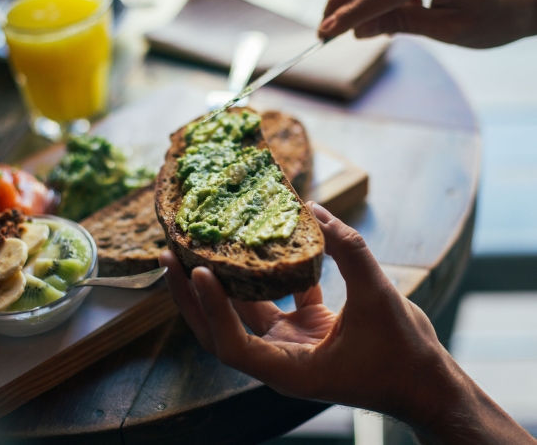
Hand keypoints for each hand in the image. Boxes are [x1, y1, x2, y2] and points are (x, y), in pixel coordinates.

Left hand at [160, 202, 448, 421]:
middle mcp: (280, 360)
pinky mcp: (302, 330)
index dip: (211, 309)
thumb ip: (349, 252)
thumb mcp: (379, 298)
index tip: (199, 271)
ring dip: (220, 283)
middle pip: (220, 330)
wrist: (425, 384)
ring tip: (197, 247)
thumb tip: (316, 211)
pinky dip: (264, 277)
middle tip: (169, 257)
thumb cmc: (404, 356)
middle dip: (191, 296)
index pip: (232, 344)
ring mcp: (289, 344)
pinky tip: (258, 246)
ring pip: (242, 313)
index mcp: (289, 370)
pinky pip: (274, 300)